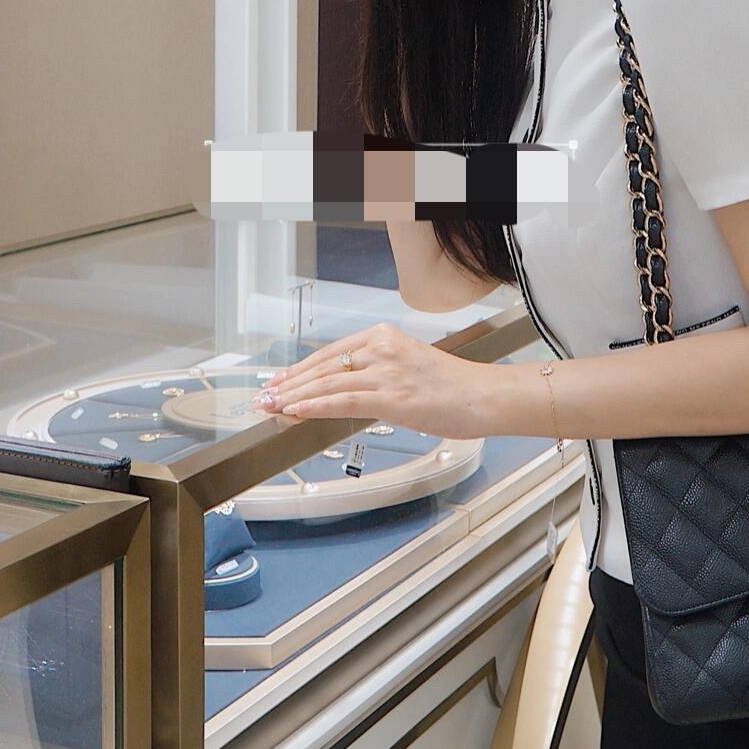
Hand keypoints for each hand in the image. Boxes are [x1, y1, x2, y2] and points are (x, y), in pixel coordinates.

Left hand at [251, 321, 498, 437]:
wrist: (483, 396)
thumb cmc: (453, 387)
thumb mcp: (409, 367)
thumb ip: (377, 373)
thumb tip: (345, 391)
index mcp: (384, 336)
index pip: (330, 353)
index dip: (300, 370)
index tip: (279, 382)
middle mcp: (381, 348)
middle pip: (323, 367)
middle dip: (289, 384)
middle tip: (264, 397)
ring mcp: (386, 371)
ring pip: (327, 384)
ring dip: (294, 397)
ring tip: (271, 407)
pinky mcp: (391, 396)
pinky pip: (343, 401)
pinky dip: (314, 406)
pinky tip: (295, 411)